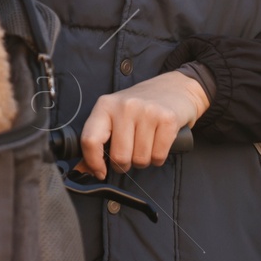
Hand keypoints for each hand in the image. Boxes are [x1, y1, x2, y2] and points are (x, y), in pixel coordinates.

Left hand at [77, 71, 208, 177]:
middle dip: (125, 163)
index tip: (100, 171)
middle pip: (120, 156)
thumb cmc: (139, 107)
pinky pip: (158, 156)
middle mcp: (125, 106)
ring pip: (140, 159)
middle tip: (130, 153)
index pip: (90, 140)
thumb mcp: (114, 115)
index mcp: (105, 105)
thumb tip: (84, 170)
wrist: (175, 88)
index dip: (93, 162)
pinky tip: (158, 143)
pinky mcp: (167, 119)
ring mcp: (147, 111)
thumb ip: (98, 140)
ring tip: (146, 144)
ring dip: (143, 160)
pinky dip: (158, 157)